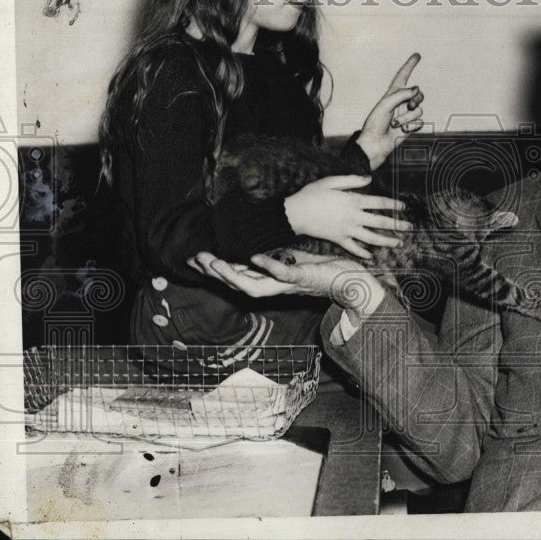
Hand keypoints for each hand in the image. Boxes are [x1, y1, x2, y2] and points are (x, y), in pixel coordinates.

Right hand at [188, 250, 385, 317]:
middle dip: (216, 273)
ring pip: (254, 286)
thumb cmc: (316, 270)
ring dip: (234, 275)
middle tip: (198, 259)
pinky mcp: (303, 279)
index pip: (234, 278)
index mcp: (268, 282)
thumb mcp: (287, 262)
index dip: (213, 271)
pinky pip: (283, 275)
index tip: (193, 259)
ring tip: (218, 262)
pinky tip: (256, 257)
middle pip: (238, 285)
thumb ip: (267, 260)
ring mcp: (288, 285)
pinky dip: (269, 267)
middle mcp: (274, 287)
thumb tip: (246, 253)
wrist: (347, 280)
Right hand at [283, 175, 409, 258]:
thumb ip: (352, 180)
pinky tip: (371, 255)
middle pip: (380, 222)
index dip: (393, 205)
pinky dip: (363, 253)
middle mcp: (353, 217)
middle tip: (410, 228)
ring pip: (371, 238)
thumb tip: (369, 179)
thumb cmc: (312, 194)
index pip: (379, 203)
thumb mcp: (331, 181)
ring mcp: (346, 230)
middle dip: (397, 225)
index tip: (403, 207)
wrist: (295, 213)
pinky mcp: (338, 239)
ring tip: (398, 243)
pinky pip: (354, 248)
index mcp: (353, 201)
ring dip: (386, 241)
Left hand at [355, 53, 424, 169]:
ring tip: (395, 124)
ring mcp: (406, 115)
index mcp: (392, 94)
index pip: (403, 76)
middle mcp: (401, 103)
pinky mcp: (411, 126)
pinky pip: (420, 122)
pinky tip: (402, 131)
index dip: (409, 65)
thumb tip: (417, 89)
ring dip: (407, 117)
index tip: (417, 55)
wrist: (375, 144)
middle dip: (415, 99)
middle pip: (418, 94)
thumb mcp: (386, 105)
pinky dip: (411, 127)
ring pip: (419, 110)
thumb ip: (402, 94)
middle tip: (408, 106)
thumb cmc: (375, 124)